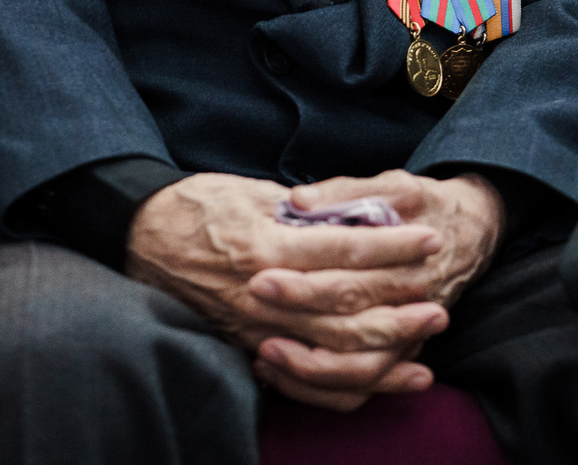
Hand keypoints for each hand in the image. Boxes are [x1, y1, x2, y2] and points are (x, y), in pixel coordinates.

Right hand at [125, 172, 449, 409]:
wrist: (137, 238)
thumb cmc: (195, 206)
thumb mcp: (248, 191)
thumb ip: (302, 208)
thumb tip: (355, 212)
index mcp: (266, 247)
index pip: (344, 251)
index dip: (391, 247)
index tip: (428, 239)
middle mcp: (263, 296)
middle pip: (347, 310)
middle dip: (400, 303)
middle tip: (440, 295)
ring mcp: (256, 330)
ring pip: (333, 353)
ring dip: (387, 347)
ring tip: (426, 337)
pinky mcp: (249, 351)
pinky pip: (307, 383)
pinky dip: (352, 386)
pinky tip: (388, 378)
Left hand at [245, 171, 504, 410]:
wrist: (471, 233)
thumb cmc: (423, 204)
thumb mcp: (394, 186)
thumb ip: (344, 192)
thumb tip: (297, 201)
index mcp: (410, 258)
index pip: (350, 277)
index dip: (303, 283)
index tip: (258, 278)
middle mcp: (413, 304)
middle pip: (350, 327)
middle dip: (296, 325)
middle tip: (249, 317)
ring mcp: (409, 336)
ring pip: (359, 372)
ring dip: (307, 371)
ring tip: (262, 356)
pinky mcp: (399, 354)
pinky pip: (362, 388)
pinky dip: (321, 390)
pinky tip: (279, 376)